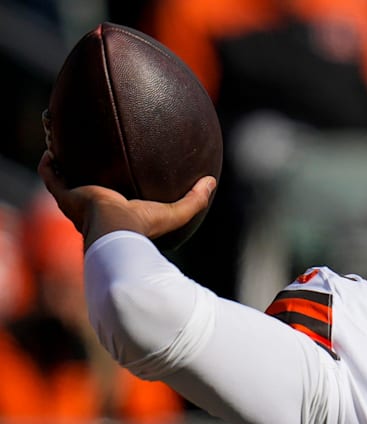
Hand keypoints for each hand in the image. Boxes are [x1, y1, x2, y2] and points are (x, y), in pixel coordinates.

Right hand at [37, 151, 215, 248]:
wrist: (116, 231)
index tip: (116, 173)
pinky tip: (51, 148)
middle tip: (86, 156)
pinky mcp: (65, 196)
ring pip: (62, 180)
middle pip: (83, 189)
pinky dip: (48, 164)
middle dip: (82, 173)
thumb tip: (212, 181)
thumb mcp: (175, 212)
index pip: (112, 202)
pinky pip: (50, 176)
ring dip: (61, 163)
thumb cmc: (144, 226)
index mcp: (116, 215)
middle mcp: (92, 211)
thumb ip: (195, 200)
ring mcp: (76, 204)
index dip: (111, 189)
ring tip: (60, 144)